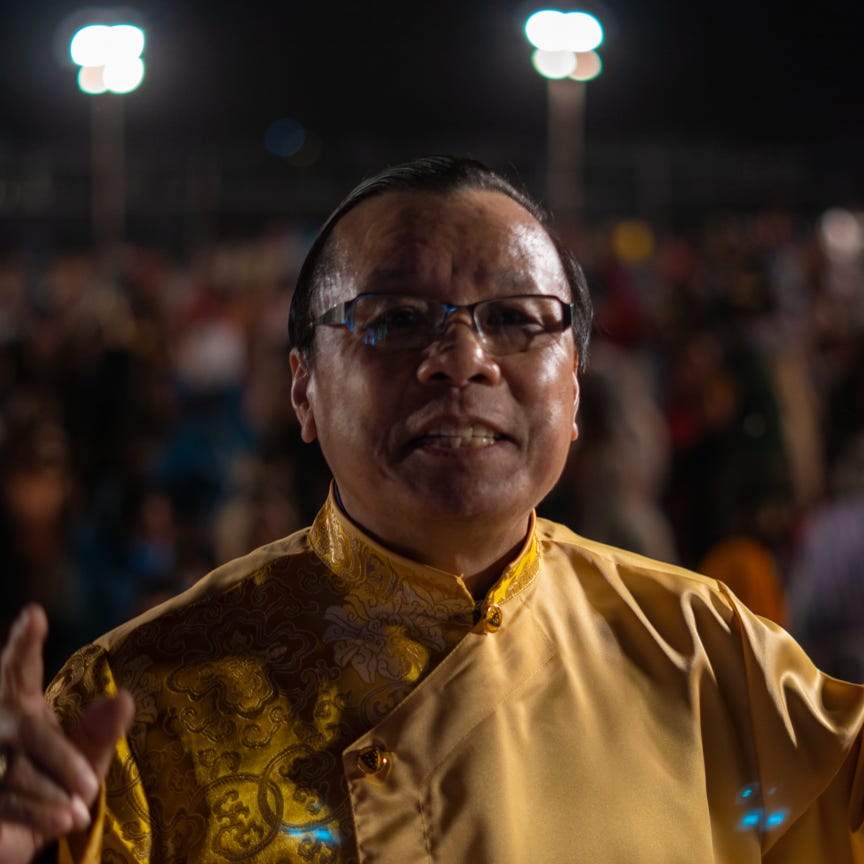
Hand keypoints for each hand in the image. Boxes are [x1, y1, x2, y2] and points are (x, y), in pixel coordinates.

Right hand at [0, 605, 134, 862]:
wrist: (21, 835)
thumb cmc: (58, 784)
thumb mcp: (86, 757)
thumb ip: (101, 731)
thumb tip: (123, 698)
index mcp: (21, 707)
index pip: (17, 670)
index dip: (23, 644)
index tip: (34, 614)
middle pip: (29, 733)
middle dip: (64, 761)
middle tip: (91, 787)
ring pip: (19, 773)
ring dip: (54, 794)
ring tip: (80, 812)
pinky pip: (9, 802)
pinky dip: (41, 813)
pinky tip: (67, 819)